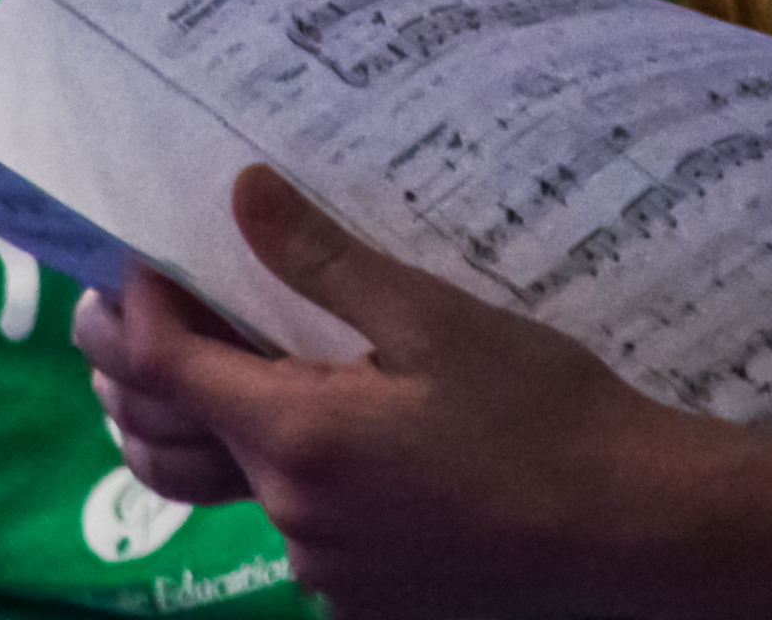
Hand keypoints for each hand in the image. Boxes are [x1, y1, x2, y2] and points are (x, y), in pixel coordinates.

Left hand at [66, 162, 710, 617]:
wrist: (633, 531)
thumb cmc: (546, 416)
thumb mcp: (436, 318)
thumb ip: (325, 261)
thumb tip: (241, 193)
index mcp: (299, 440)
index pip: (164, 368)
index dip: (138, 308)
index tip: (148, 259)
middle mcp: (294, 520)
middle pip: (180, 438)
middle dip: (155, 370)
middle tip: (162, 308)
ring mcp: (328, 572)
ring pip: (244, 486)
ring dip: (231, 425)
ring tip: (260, 363)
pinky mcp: (366, 601)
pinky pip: (304, 529)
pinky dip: (301, 478)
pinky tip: (358, 436)